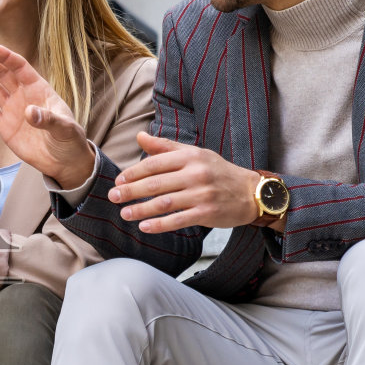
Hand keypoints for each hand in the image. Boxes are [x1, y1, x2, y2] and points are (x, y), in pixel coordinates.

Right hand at [0, 42, 93, 188]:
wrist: (63, 162)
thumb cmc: (70, 140)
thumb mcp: (65, 128)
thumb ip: (48, 119)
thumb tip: (29, 112)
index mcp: (39, 89)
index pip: (19, 67)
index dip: (4, 56)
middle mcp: (23, 95)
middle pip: (3, 73)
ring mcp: (13, 110)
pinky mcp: (5, 126)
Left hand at [110, 133, 260, 232]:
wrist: (250, 192)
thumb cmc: (217, 172)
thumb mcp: (195, 154)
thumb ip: (165, 147)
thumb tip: (140, 136)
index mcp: (191, 157)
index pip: (155, 164)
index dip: (134, 173)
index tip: (118, 181)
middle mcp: (196, 174)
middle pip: (155, 184)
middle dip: (131, 192)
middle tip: (113, 198)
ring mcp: (202, 194)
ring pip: (164, 203)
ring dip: (141, 210)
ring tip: (124, 214)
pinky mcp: (207, 213)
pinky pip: (178, 220)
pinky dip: (159, 225)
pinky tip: (144, 227)